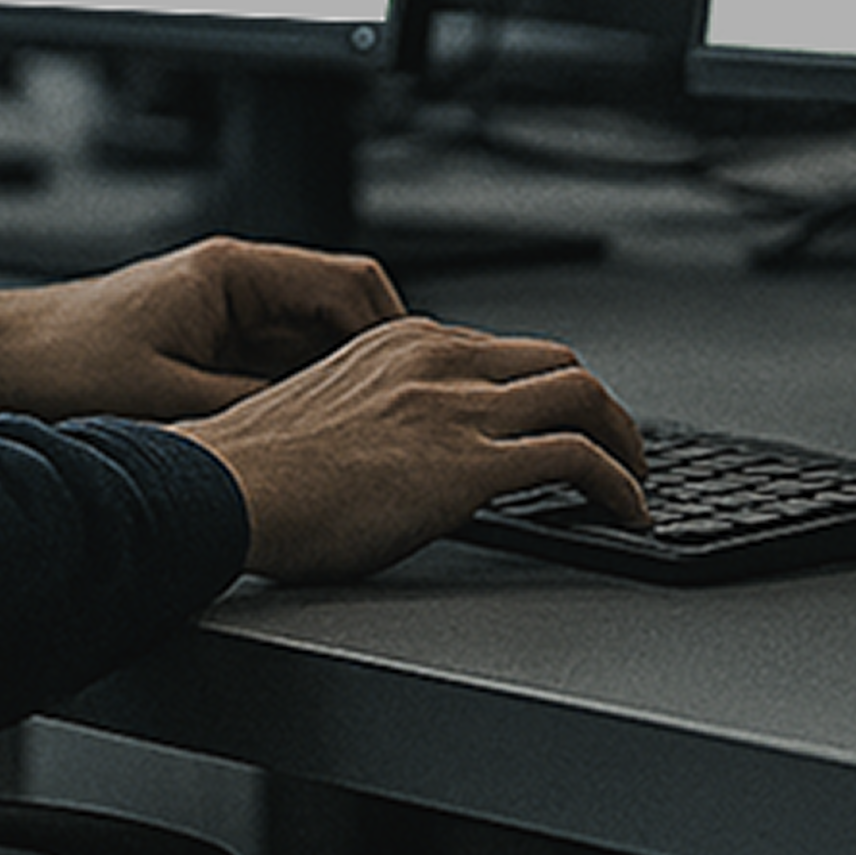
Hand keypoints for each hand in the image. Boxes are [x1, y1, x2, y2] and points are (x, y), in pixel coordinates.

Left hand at [0, 238, 405, 424]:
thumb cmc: (55, 364)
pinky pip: (271, 367)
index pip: (350, 283)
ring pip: (307, 345)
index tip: (420, 376)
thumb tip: (320, 427)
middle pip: (337, 313)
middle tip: (403, 415)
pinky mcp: (196, 349)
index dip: (395, 331)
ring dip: (333, 384)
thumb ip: (251, 407)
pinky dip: (295, 399)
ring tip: (358, 435)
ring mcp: (215, 316)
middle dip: (374, 363)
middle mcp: (230, 286)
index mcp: (231, 273)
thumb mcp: (166, 398)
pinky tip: (298, 441)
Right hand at [188, 316, 648, 584]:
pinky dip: (618, 484)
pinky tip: (627, 513)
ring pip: (582, 398)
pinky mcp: (470, 464)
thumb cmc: (249, 471)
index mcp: (400, 341)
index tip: (556, 423)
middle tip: (614, 449)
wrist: (219, 487)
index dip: (541, 392)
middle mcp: (438, 360)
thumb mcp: (322, 412)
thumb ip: (375, 415)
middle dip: (595, 407)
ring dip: (624, 442)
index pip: (501, 352)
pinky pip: (576, 460)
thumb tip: (395, 458)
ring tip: (636, 482)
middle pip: (557, 363)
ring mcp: (458, 408)